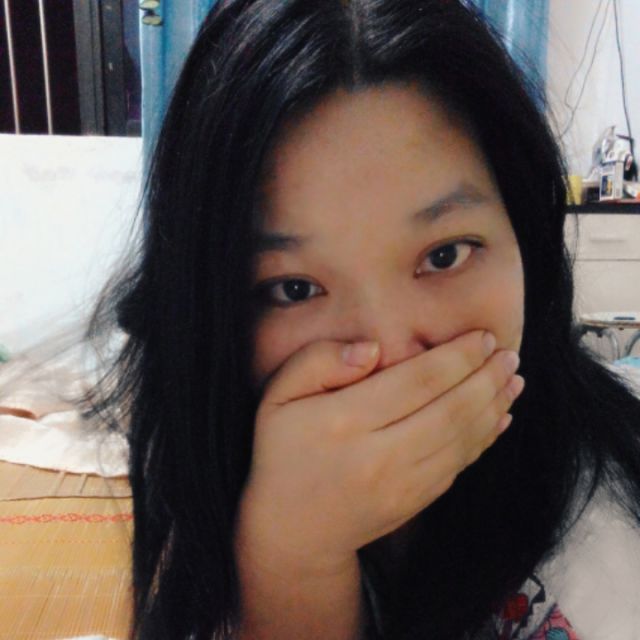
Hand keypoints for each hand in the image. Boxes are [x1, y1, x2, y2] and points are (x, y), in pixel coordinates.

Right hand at [234, 330, 522, 576]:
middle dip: (486, 378)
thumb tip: (372, 349)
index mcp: (345, 422)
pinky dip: (484, 439)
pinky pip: (459, 466)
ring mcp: (402, 485)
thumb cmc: (283, 452)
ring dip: (494, 406)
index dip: (457, 356)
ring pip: (462, 440)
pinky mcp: (415, 503)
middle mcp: (379, 456)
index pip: (416, 381)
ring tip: (513, 379)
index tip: (483, 337)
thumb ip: (318, 361)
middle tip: (509, 354)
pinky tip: (499, 417)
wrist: (292, 530)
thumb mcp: (278, 396)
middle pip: (450, 411)